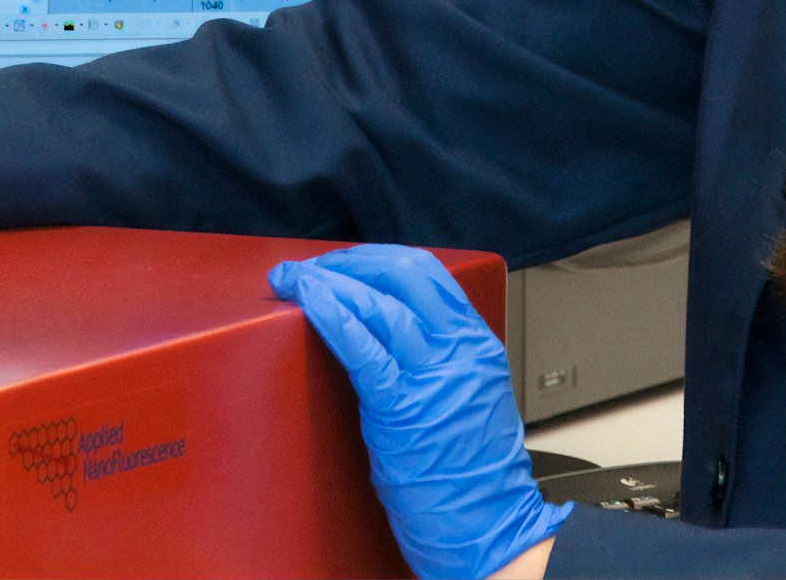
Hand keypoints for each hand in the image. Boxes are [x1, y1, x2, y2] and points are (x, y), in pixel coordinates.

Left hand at [270, 245, 569, 578]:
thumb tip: (389, 330)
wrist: (492, 526)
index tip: (341, 262)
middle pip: (400, 273)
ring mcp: (433, 376)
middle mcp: (458, 349)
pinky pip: (363, 348)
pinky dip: (332, 316)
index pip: (425, 273)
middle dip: (347, 262)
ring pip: (378, 303)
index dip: (375, 259)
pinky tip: (309, 301)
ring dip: (327, 282)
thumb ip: (438, 358)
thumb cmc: (473, 474)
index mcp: (474, 343)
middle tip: (310, 268)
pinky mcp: (403, 407)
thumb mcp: (465, 395)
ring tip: (293, 279)